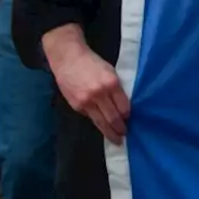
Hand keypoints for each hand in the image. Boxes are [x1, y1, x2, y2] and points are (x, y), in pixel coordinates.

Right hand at [44, 24, 129, 145]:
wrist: (69, 58)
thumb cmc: (92, 62)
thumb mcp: (110, 71)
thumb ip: (116, 88)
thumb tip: (122, 106)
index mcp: (112, 83)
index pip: (124, 107)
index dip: (127, 116)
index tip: (129, 120)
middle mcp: (100, 94)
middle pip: (113, 118)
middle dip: (120, 129)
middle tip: (125, 135)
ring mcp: (87, 102)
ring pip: (101, 123)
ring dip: (110, 133)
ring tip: (116, 139)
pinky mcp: (77, 106)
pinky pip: (90, 118)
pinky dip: (97, 123)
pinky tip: (101, 127)